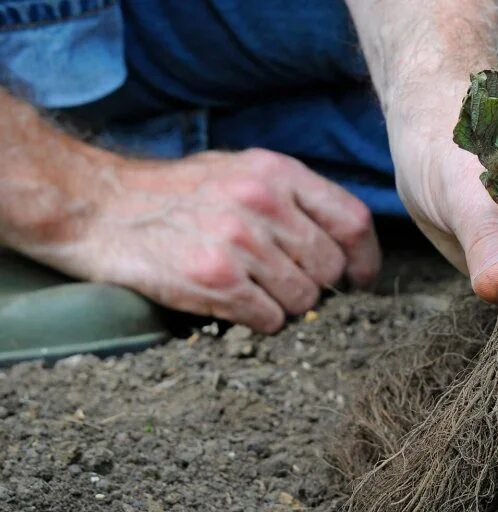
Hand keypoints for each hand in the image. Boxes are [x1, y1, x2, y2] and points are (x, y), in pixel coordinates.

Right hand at [14, 148, 378, 332]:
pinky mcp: (216, 280)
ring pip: (303, 299)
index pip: (352, 221)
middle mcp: (263, 203)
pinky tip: (235, 304)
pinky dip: (260, 321)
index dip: (364, 258)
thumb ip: (292, 199)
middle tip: (288, 285)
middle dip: (317, 286)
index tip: (359, 278)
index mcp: (276, 172)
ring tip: (253, 290)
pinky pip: (270, 319)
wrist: (100, 208)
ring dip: (286, 306)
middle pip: (330, 267)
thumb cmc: (175, 195)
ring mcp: (240, 242)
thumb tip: (344, 245)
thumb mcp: (239, 172)